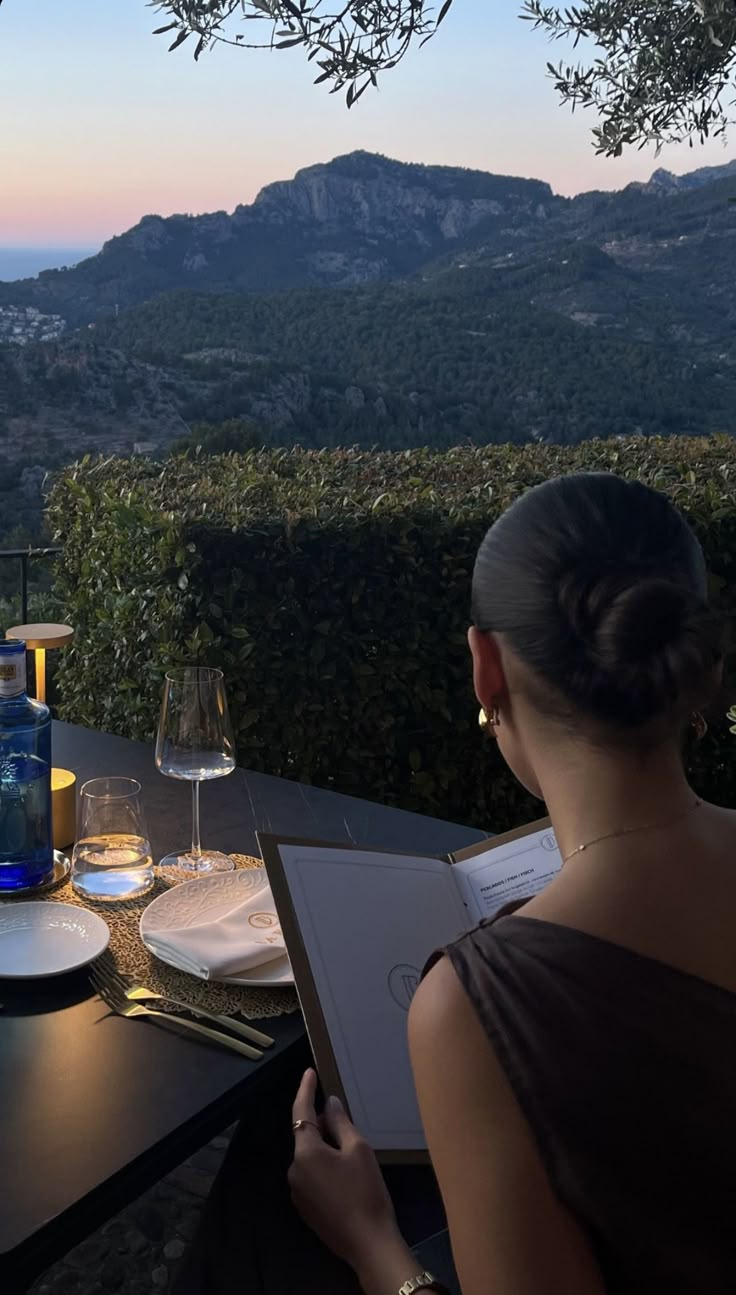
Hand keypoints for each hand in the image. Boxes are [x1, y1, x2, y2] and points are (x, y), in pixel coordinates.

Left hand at [288, 1069, 399, 1270]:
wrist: (369, 1244)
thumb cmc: (366, 1191)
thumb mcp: (359, 1150)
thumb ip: (341, 1123)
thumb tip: (330, 1103)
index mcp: (305, 1152)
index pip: (301, 1112)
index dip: (305, 1089)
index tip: (309, 1071)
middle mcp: (294, 1170)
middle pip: (306, 1136)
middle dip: (323, 1124)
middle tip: (346, 1119)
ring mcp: (298, 1192)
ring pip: (310, 1158)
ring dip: (325, 1148)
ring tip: (352, 1151)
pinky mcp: (306, 1209)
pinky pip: (312, 1177)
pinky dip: (324, 1167)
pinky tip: (346, 1176)